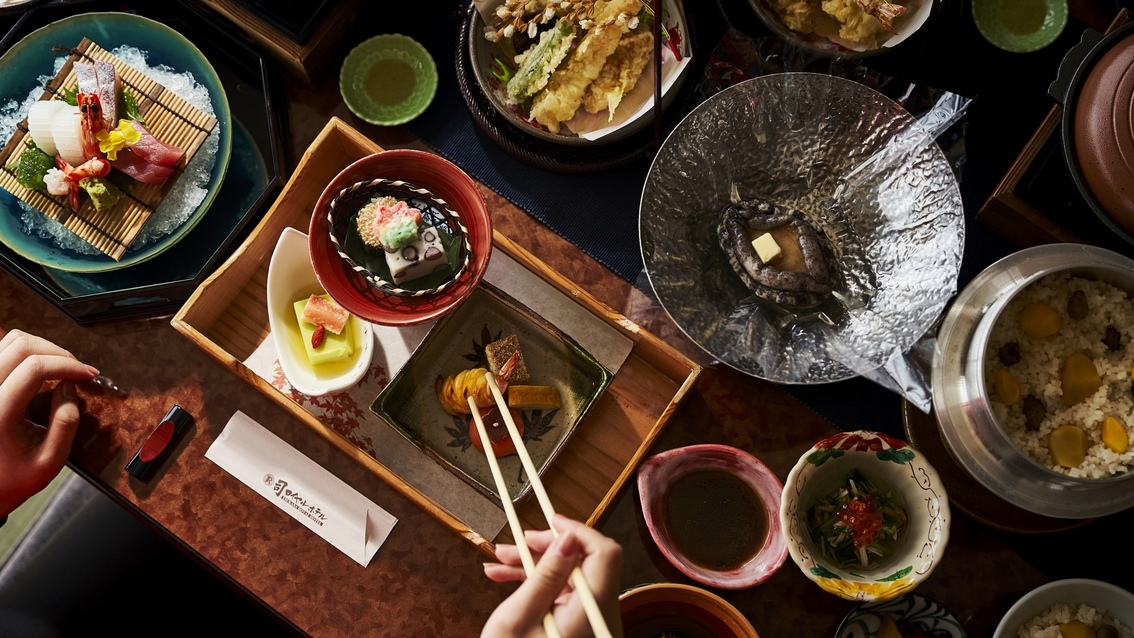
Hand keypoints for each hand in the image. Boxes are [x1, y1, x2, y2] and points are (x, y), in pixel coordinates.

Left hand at [0, 329, 97, 517]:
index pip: (34, 368)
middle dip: (58, 352)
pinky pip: (2, 350)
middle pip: (22, 346)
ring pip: (10, 341)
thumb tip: (70, 386)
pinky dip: (25, 351)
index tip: (88, 374)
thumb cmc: (13, 478)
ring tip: (61, 366)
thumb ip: (66, 421)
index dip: (68, 365)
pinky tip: (40, 367)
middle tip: (78, 369)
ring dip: (42, 348)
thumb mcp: (51, 460)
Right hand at [482, 514, 622, 637]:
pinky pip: (564, 598)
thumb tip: (568, 537)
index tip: (549, 521)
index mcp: (590, 612)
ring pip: (569, 580)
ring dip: (535, 567)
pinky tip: (505, 581)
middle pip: (584, 565)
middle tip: (512, 544)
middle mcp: (599, 617)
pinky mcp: (581, 631)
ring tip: (498, 563)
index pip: (604, 554)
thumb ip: (545, 574)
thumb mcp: (517, 617)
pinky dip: (538, 587)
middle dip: (545, 549)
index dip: (578, 532)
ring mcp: (591, 625)